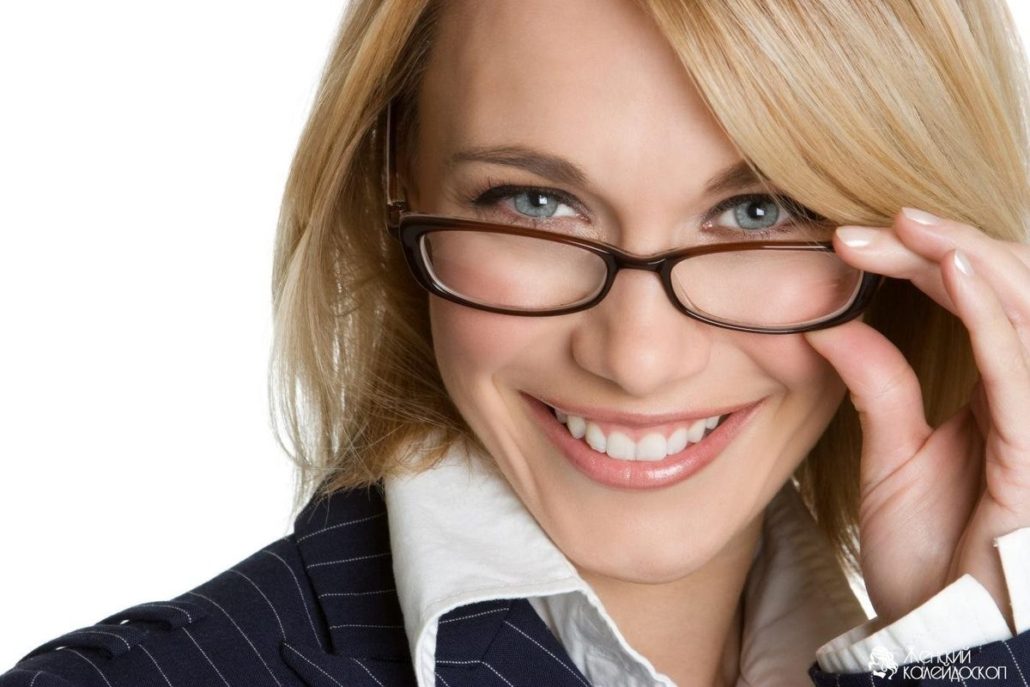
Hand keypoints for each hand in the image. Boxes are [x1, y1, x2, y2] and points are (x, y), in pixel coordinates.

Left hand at [802, 207, 1029, 631]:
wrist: (943, 632)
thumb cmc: (931, 553)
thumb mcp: (893, 456)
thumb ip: (878, 386)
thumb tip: (830, 324)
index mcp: (999, 393)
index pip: (974, 300)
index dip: (922, 260)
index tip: (850, 239)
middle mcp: (1029, 395)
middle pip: (1007, 290)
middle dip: (942, 246)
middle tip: (871, 223)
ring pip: (1026, 310)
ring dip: (967, 258)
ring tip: (908, 225)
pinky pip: (1020, 368)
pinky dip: (993, 313)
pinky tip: (955, 270)